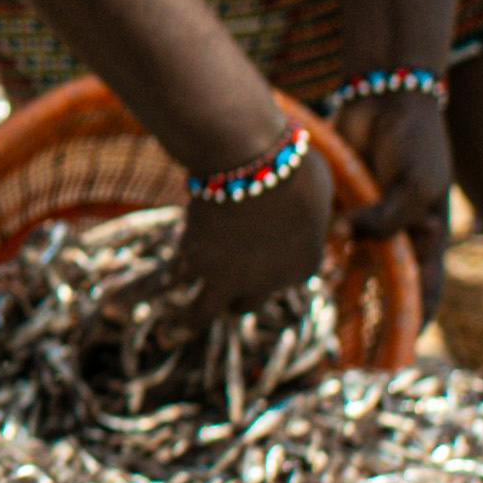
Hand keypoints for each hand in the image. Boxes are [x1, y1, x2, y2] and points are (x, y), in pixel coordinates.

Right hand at [157, 131, 338, 337]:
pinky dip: (173, 266)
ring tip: (173, 323)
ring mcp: (227, 277)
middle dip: (231, 299)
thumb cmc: (290, 167)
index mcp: (305, 266)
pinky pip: (179, 269)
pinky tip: (166, 262)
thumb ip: (306, 211)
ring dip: (188, 316)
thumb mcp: (316, 188)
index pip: (286, 276)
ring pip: (198, 313)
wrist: (247, 160)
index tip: (261, 252)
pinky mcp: (193, 259)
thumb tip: (297, 207)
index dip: (272, 264)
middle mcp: (266, 283)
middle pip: (242, 306)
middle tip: (221, 292)